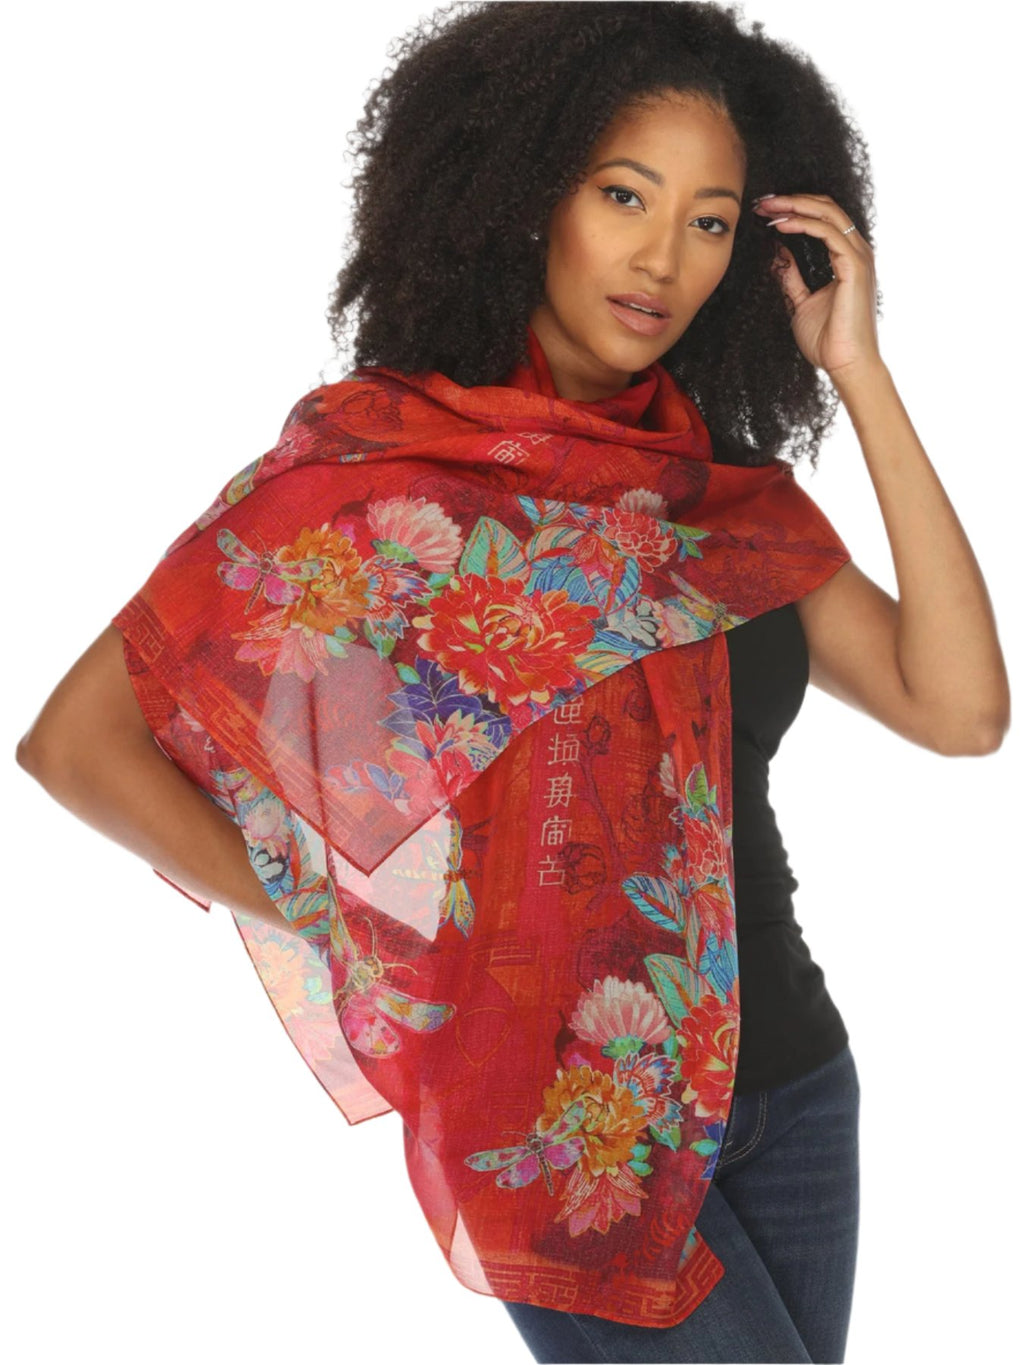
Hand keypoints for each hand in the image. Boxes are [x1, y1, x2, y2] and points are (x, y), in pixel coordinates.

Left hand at [752, 193, 881, 378]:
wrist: (846, 364)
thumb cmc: (828, 340)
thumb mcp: (801, 302)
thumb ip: (792, 277)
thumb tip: (777, 254)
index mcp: (847, 257)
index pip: (823, 218)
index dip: (795, 208)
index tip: (765, 211)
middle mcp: (856, 251)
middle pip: (826, 207)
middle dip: (792, 200)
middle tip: (762, 202)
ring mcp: (858, 257)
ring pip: (828, 212)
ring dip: (794, 206)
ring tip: (767, 208)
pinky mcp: (855, 266)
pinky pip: (828, 233)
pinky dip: (803, 223)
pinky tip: (780, 225)